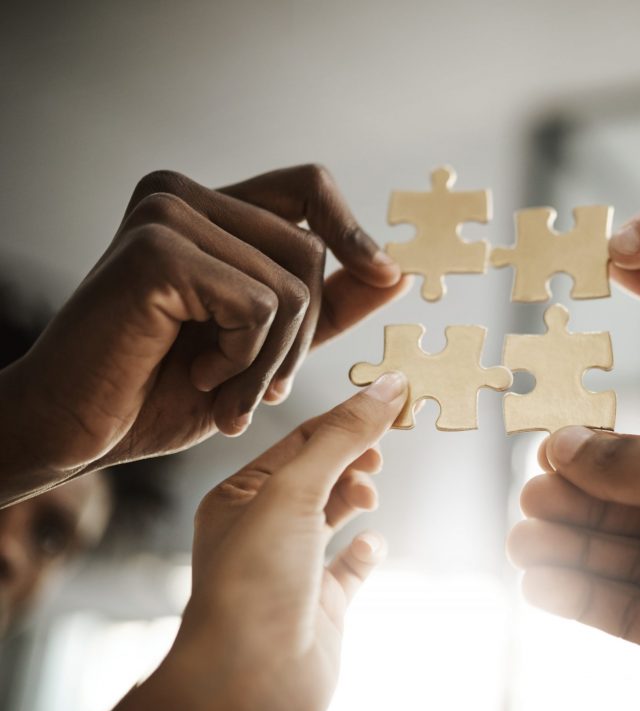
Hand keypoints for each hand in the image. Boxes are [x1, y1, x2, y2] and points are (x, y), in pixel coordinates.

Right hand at [0, 165, 408, 502]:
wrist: (78, 430)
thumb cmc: (163, 388)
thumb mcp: (266, 345)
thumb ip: (325, 305)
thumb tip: (395, 272)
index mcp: (207, 208)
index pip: (308, 187)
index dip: (352, 229)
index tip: (385, 274)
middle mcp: (182, 195)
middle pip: (309, 251)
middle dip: (299, 339)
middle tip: (259, 388)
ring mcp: (167, 214)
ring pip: (291, 286)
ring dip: (270, 360)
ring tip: (224, 388)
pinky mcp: (158, 249)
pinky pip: (260, 305)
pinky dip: (243, 359)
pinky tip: (196, 374)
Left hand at [79, 371, 406, 710]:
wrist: (251, 682)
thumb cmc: (252, 584)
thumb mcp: (295, 490)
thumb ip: (343, 437)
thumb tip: (385, 386)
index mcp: (239, 497)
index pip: (299, 441)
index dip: (345, 418)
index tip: (390, 399)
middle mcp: (262, 530)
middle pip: (318, 474)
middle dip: (352, 457)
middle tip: (381, 451)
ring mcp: (292, 568)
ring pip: (333, 516)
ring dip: (356, 496)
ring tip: (368, 494)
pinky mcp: (321, 605)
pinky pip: (349, 568)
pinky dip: (365, 551)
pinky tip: (371, 545)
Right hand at [509, 428, 639, 710]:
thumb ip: (633, 463)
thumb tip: (571, 443)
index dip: (609, 456)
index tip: (551, 454)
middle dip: (584, 507)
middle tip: (527, 502)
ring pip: (637, 564)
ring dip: (577, 552)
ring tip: (520, 544)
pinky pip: (636, 610)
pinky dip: (589, 596)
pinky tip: (543, 586)